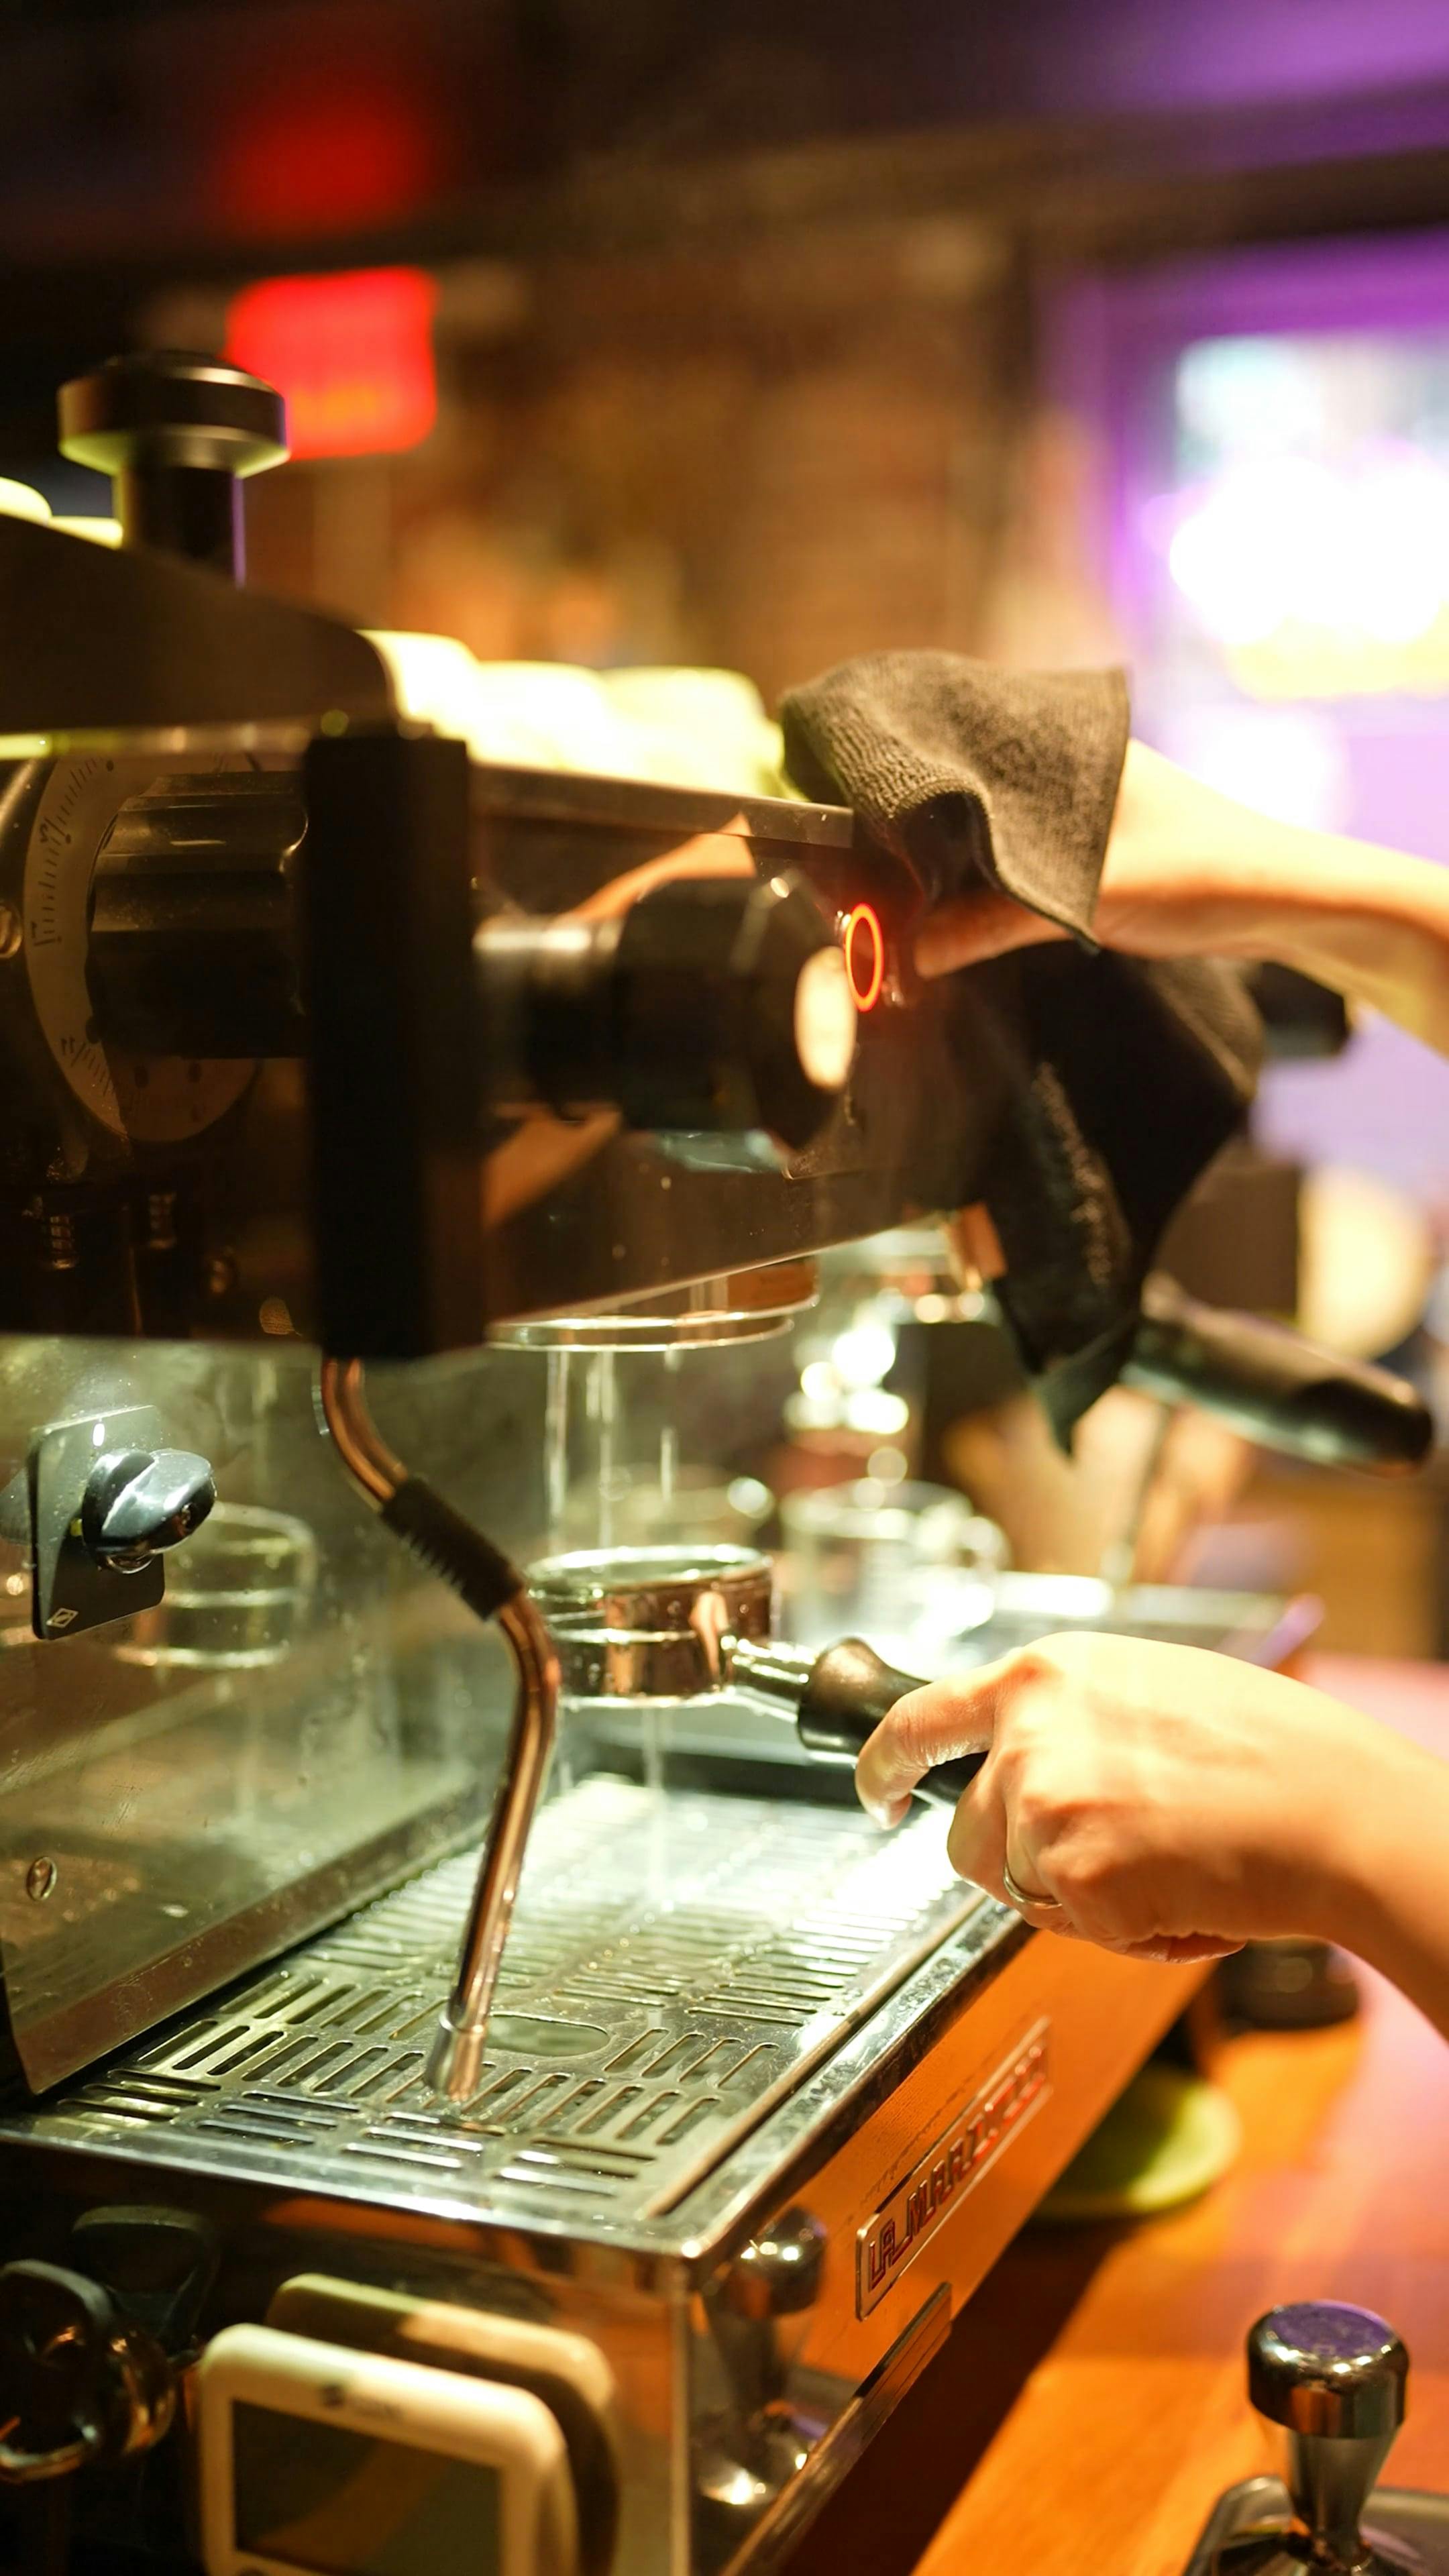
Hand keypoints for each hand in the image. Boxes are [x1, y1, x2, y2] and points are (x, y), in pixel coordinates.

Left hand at [854, 1632, 1410, 1965]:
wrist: (1334, 1809)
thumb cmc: (1272, 1750)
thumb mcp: (1146, 1688)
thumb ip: (1069, 1717)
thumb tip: (1031, 1756)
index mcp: (1044, 1675)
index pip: (920, 1717)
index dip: (882, 1763)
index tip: (875, 1788)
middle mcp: (1027, 1734)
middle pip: (966, 1832)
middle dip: (1015, 1861)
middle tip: (1097, 1860)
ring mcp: (1044, 1807)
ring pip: (1017, 1888)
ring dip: (1078, 1896)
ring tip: (1163, 1861)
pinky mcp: (1072, 1880)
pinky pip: (1074, 1930)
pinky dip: (1128, 1932)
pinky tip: (1185, 1892)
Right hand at [913, 739, 1448, 1055]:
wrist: (1288, 902)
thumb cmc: (1207, 874)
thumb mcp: (1089, 899)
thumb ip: (994, 923)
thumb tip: (912, 956)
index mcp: (1064, 744)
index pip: (957, 741)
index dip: (903, 773)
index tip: (849, 805)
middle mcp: (1067, 763)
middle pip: (965, 787)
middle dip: (917, 826)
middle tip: (861, 868)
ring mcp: (1079, 804)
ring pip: (990, 826)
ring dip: (950, 860)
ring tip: (896, 894)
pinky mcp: (1091, 846)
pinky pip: (1016, 855)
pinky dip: (983, 881)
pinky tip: (953, 910)